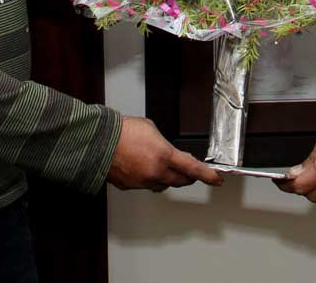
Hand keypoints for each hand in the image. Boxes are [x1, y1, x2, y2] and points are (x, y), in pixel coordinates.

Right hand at [107, 116, 223, 191]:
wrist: (99, 141)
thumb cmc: (123, 131)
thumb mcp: (152, 129)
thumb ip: (165, 145)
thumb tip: (171, 153)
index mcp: (164, 156)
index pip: (193, 169)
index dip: (208, 176)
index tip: (216, 180)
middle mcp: (156, 172)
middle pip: (181, 181)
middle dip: (188, 176)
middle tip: (191, 171)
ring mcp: (143, 182)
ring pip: (164, 185)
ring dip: (169, 178)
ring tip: (162, 165)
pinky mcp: (131, 187)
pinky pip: (147, 185)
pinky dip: (150, 179)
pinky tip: (144, 168)